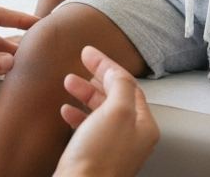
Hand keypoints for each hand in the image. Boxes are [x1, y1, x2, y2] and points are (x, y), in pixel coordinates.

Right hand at [54, 46, 158, 176]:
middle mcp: (132, 137)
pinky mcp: (94, 157)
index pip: (129, 85)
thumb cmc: (99, 157)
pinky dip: (77, 115)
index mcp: (143, 125)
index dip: (108, 66)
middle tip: (81, 64)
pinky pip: (88, 128)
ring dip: (84, 93)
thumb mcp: (117, 111)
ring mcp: (113, 148)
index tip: (89, 53)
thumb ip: (120, 85)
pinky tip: (66, 111)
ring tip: (69, 82)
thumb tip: (114, 72)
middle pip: (115, 97)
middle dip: (96, 78)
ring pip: (100, 111)